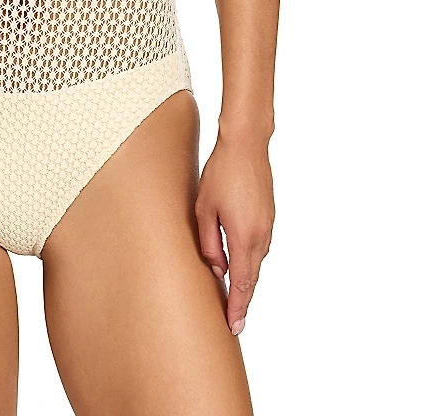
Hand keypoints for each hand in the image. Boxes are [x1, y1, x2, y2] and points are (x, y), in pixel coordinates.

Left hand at [195, 132, 274, 335]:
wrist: (246, 145)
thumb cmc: (221, 173)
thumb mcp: (205, 209)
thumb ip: (210, 243)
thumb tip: (217, 269)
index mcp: (244, 236)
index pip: (243, 283)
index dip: (238, 307)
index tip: (234, 327)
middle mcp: (261, 235)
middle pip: (252, 277)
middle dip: (243, 299)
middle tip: (232, 320)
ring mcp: (268, 225)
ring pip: (256, 261)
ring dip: (246, 278)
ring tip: (232, 294)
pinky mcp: (268, 216)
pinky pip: (259, 246)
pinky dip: (250, 259)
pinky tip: (238, 261)